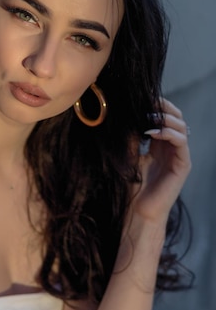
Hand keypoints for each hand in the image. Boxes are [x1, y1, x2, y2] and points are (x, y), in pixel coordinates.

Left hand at [130, 98, 190, 223]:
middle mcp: (171, 147)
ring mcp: (179, 155)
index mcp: (159, 144)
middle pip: (175, 117)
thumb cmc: (131, 186)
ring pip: (181, 126)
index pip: (163, 116)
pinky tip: (153, 132)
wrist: (138, 211)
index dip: (155, 105)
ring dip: (166, 118)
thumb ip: (131, 137)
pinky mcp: (183, 165)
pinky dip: (169, 133)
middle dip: (163, 107)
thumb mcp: (128, 155)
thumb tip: (126, 115)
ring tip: (149, 117)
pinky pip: (182, 142)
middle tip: (147, 102)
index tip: (140, 98)